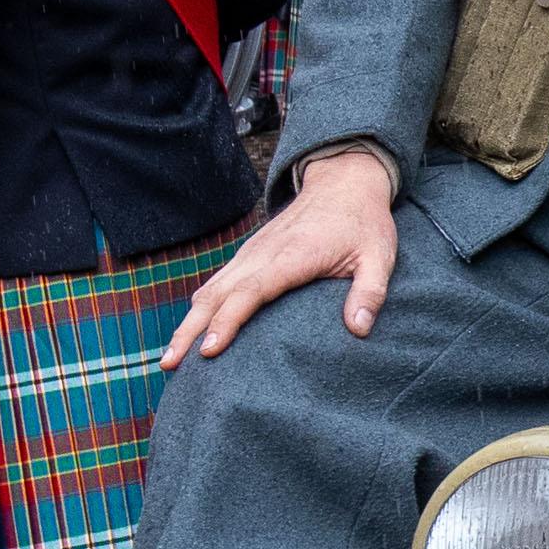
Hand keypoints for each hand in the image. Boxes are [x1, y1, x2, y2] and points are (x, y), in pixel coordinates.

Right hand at [159, 144, 399, 367]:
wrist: (343, 183)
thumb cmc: (363, 223)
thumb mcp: (379, 256)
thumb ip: (370, 292)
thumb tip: (359, 329)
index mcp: (290, 257)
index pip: (250, 292)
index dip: (228, 322)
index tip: (209, 350)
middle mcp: (261, 255)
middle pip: (216, 295)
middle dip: (190, 331)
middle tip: (170, 365)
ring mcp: (251, 254)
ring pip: (209, 290)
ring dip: (187, 323)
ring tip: (169, 359)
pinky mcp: (249, 255)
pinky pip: (217, 283)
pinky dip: (199, 308)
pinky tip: (190, 332)